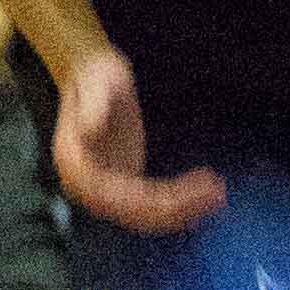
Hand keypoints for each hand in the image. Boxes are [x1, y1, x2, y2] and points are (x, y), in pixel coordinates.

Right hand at [53, 45, 224, 234]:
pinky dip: (180, 206)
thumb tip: (89, 131)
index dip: (144, 202)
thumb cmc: (96, 74)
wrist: (94, 78)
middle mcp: (84, 184)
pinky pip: (152, 207)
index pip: (107, 196)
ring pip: (145, 216)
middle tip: (214, 192)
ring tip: (218, 194)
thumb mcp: (98, 79)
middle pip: (131, 212)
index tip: (177, 194)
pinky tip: (206, 193)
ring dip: (183, 212)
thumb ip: (94, 103)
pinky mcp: (124, 187)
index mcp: (72, 162)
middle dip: (174, 209)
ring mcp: (104, 188)